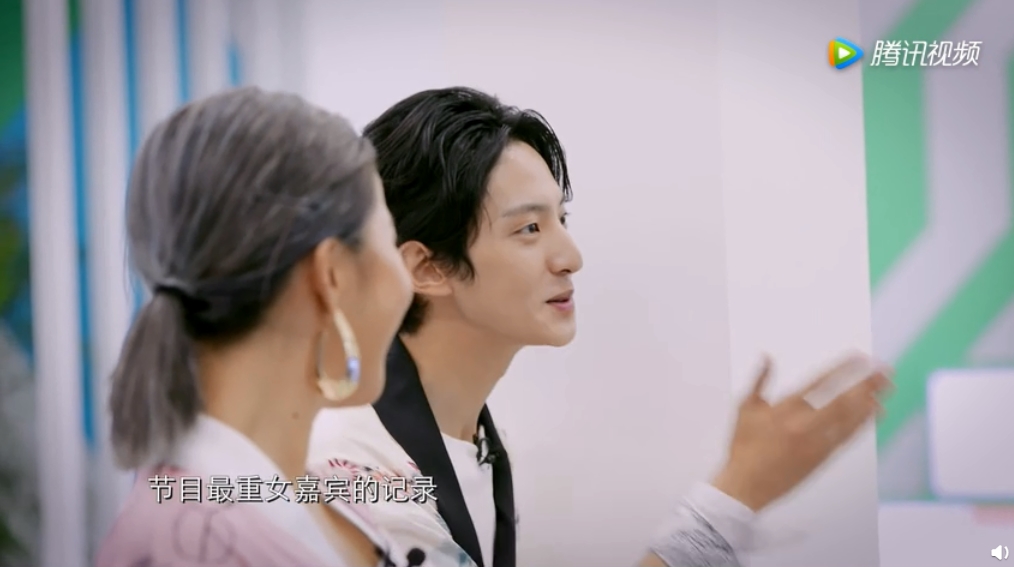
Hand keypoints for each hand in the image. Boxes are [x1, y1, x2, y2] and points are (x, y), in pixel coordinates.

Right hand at [711, 353, 892, 511]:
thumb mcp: (746, 408)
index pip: (820, 382)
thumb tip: (767, 357)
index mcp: (786, 408)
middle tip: (883, 372)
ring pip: (849, 419)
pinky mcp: (822, 458)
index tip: (858, 358)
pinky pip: (847, 437)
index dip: (842, 369)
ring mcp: (817, 443)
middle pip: (842, 400)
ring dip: (869, 402)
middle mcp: (805, 424)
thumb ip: (759, 380)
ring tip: (885, 390)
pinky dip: (862, 424)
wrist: (747, 485)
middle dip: (866, 384)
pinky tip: (873, 414)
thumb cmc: (744, 447)